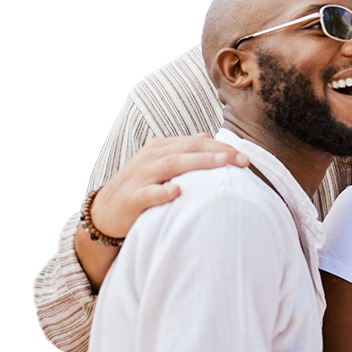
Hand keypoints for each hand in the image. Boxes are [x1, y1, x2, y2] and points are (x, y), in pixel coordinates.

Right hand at [91, 134, 248, 238]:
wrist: (105, 213)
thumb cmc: (141, 187)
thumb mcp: (162, 166)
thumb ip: (184, 152)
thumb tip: (208, 138)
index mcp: (161, 148)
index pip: (197, 142)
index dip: (222, 146)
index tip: (246, 158)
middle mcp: (151, 158)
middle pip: (188, 149)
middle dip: (217, 152)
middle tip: (241, 160)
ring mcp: (140, 177)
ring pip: (171, 164)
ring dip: (197, 163)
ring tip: (220, 163)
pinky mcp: (130, 199)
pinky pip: (148, 193)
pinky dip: (162, 191)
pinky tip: (177, 191)